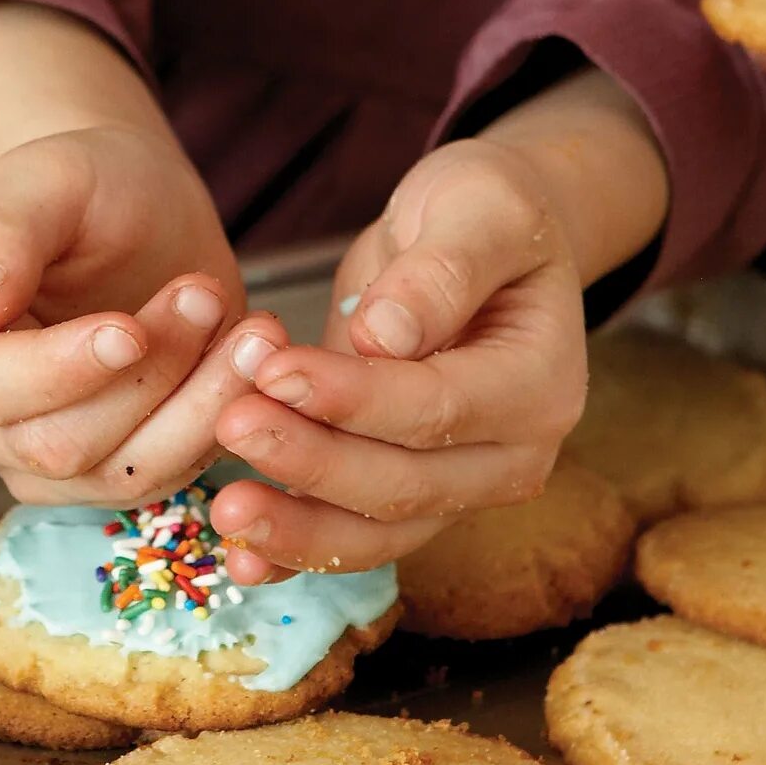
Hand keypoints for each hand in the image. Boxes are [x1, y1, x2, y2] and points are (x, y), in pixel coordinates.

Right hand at [0, 124, 268, 507]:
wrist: (137, 210)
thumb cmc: (83, 185)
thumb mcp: (44, 181)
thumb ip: (1, 237)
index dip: (64, 369)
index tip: (130, 328)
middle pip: (59, 445)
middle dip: (147, 376)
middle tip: (204, 295)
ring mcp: (39, 459)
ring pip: (122, 474)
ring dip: (199, 406)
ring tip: (252, 329)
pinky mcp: (110, 472)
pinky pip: (168, 476)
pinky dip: (219, 423)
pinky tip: (251, 361)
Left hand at [209, 139, 587, 582]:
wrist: (474, 239)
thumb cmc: (482, 210)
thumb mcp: (477, 205)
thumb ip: (442, 269)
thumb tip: (387, 335)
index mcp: (541, 384)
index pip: (441, 407)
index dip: (355, 399)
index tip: (275, 371)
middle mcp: (514, 454)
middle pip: (407, 483)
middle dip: (313, 463)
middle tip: (229, 428)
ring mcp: (463, 486)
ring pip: (380, 531)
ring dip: (300, 527)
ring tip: (224, 510)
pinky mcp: (412, 498)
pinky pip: (356, 540)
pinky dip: (298, 553)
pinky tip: (238, 559)